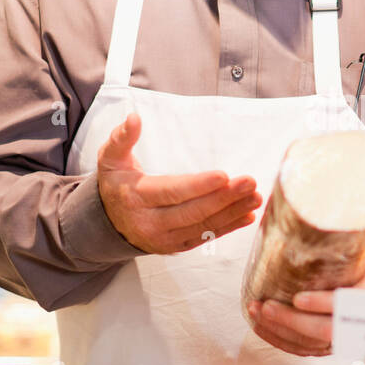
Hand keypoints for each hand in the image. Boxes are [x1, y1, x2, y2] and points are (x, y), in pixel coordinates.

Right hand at [97, 113, 261, 254]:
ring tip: (256, 197)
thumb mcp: (110, 158)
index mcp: (135, 197)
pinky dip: (229, 227)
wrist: (108, 222)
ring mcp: (164, 239)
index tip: (224, 176)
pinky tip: (248, 215)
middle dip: (224, 198)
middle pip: (193, 212)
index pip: (171, 192)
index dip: (198, 186)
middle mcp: (150, 223)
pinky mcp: (177, 246)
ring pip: (203, 226)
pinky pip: (206, 237)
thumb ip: (122, 138)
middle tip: (250, 183)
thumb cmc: (116, 183)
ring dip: (233, 212)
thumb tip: (134, 118)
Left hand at [247, 211, 364, 357]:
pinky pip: (311, 348)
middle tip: (265, 305)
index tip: (299, 297)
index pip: (354, 302)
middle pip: (330, 332)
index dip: (325, 304)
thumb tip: (320, 179)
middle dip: (293, 322)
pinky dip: (286, 342)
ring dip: (283, 333)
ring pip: (317, 344)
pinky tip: (264, 328)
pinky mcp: (338, 331)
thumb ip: (356, 204)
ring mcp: (353, 327)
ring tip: (256, 311)